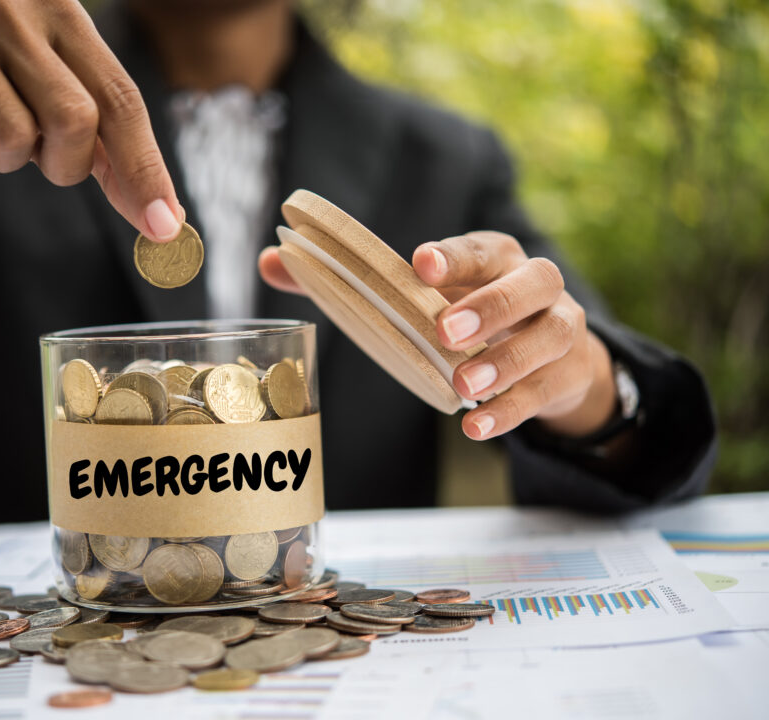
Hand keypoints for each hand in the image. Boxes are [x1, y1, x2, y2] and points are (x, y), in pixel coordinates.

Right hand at [0, 0, 182, 238]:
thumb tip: (167, 223)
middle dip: (65, 162)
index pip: (120, 100)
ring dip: (8, 162)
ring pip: (13, 138)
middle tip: (40, 153)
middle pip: (74, 119)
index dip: (145, 170)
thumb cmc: (9, 96)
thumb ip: (118, 157)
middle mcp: (7, 8)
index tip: (164, 227)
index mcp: (63, 13)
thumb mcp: (69, 111)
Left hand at [259, 231, 617, 439]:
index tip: (419, 264)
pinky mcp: (566, 373)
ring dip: (505, 361)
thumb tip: (270, 259)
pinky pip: (545, 391)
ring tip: (462, 386)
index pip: (480, 247)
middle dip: (490, 305)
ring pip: (549, 336)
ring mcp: (561, 328)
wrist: (554, 356)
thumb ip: (349, 280)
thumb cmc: (471, 314)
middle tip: (445, 331)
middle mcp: (537, 283)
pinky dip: (512, 410)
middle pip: (529, 282)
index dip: (453, 255)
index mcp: (495, 256)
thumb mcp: (425, 296)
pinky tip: (475, 428)